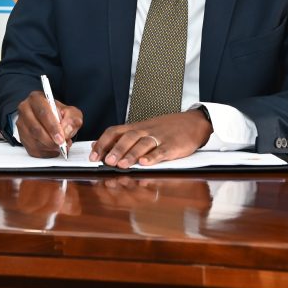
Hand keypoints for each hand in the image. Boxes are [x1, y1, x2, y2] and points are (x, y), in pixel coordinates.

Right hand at [16, 91, 82, 157]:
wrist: (52, 118)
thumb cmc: (60, 114)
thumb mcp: (71, 112)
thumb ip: (72, 120)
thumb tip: (66, 131)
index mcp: (36, 99)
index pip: (43, 113)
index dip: (53, 127)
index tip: (61, 138)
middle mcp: (25, 110)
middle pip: (35, 128)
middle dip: (50, 140)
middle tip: (62, 145)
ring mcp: (21, 124)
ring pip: (33, 140)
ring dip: (48, 147)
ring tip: (60, 146)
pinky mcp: (21, 136)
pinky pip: (32, 149)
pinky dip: (45, 152)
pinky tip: (53, 149)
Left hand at [89, 110, 211, 167]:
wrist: (193, 122)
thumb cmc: (165, 128)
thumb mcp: (141, 129)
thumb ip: (120, 138)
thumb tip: (96, 146)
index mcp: (136, 127)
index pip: (114, 132)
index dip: (103, 143)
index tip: (93, 156)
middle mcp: (145, 130)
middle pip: (128, 137)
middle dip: (116, 150)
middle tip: (107, 161)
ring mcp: (159, 137)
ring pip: (143, 144)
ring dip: (131, 154)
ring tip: (122, 165)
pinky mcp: (173, 145)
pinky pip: (162, 150)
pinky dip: (153, 157)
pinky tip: (146, 163)